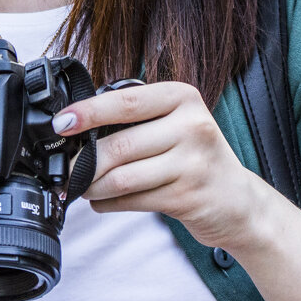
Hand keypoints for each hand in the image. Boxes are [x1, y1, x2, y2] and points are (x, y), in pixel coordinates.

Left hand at [53, 80, 260, 249]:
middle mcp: (191, 126)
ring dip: (93, 185)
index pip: (125, 102)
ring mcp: (192, 163)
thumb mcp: (175, 122)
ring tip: (82, 186)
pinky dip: (108, 203)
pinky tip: (102, 201)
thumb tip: (78, 126)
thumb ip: (136, 118)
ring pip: (123, 177)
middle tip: (66, 168)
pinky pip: (133, 200)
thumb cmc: (195, 156)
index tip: (61, 123)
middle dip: (83, 161)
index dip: (87, 113)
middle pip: (119, 144)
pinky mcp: (188, 197)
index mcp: (182, 97)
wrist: (239, 201)